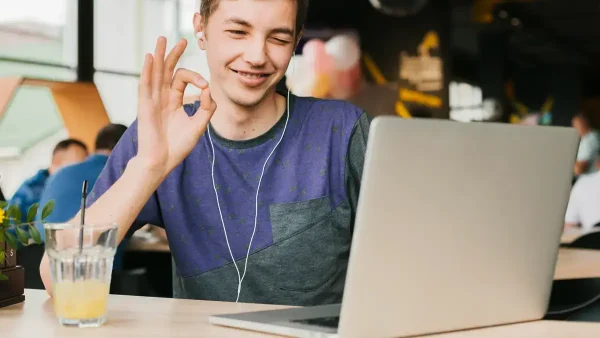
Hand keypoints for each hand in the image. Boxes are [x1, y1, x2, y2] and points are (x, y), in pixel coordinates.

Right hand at [135, 36, 215, 176]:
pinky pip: (146, 85)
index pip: (183, 80)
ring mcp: (152, 100)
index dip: (196, 78)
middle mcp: (162, 98)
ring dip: (159, 56)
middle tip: (182, 40)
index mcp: (174, 101)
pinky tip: (151, 57)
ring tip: (162, 39)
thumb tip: (209, 89)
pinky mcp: (145, 106)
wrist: (162, 162)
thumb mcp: (199, 126)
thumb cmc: (178, 146)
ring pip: (156, 73)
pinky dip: (148, 70)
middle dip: (174, 54)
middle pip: (167, 71)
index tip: (205, 86)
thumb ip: (207, 108)